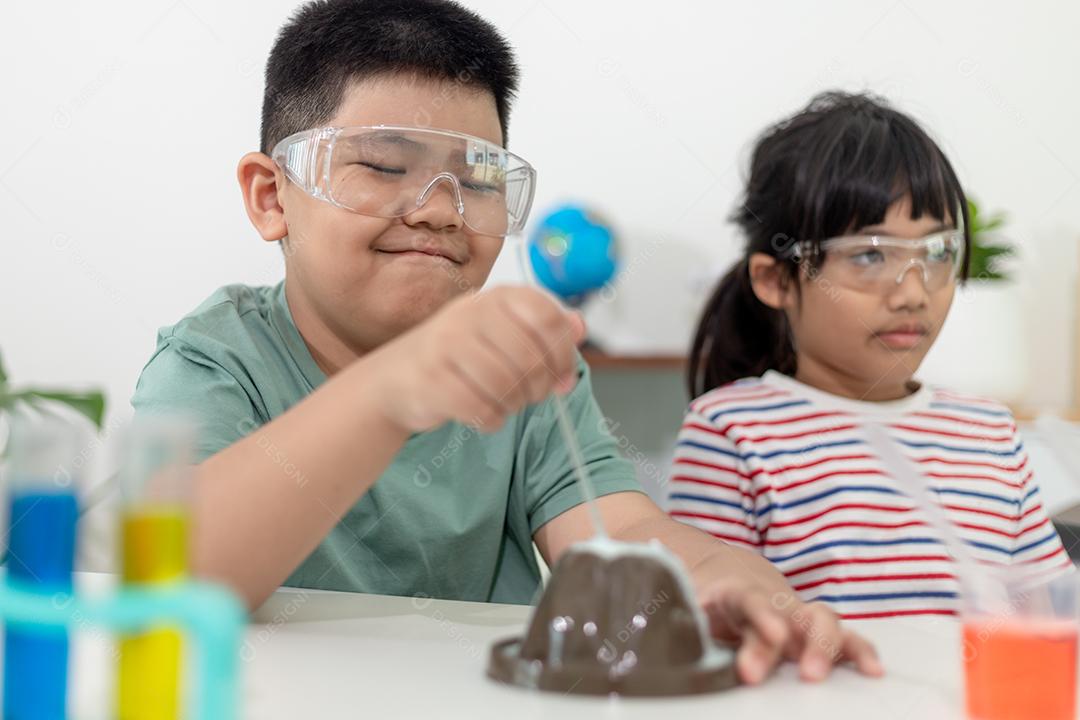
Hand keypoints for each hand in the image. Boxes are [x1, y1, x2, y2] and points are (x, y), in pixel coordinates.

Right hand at [373, 286, 584, 433]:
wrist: (396, 378)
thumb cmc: (458, 356)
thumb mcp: (502, 333)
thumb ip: (543, 329)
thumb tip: (579, 327)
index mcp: (496, 296)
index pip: (547, 316)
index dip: (563, 352)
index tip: (563, 376)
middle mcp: (471, 312)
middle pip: (532, 356)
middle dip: (540, 387)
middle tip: (532, 395)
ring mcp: (447, 343)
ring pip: (508, 386)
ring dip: (515, 404)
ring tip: (506, 403)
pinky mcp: (432, 378)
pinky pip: (481, 408)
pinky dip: (492, 419)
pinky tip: (486, 414)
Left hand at [697, 580, 884, 683]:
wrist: (723, 573)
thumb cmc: (705, 598)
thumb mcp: (689, 608)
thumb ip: (686, 624)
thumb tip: (675, 642)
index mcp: (736, 592)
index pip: (752, 600)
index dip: (765, 616)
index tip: (775, 635)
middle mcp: (773, 599)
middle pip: (794, 614)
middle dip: (804, 642)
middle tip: (807, 673)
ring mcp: (796, 613)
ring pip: (821, 620)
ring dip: (829, 649)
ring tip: (826, 677)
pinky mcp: (812, 630)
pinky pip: (841, 637)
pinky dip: (858, 651)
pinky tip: (874, 671)